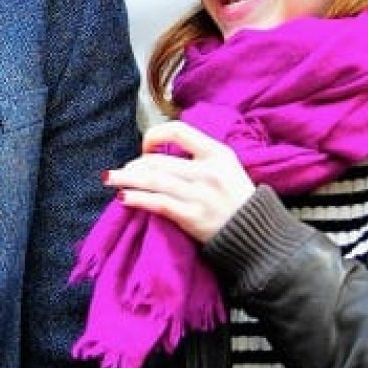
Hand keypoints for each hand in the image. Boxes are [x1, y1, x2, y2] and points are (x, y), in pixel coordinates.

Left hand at [104, 121, 255, 242]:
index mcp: (218, 153)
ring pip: (153, 180)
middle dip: (134, 165)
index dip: (154, 135)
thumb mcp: (228, 167)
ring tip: (109, 179)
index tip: (145, 147)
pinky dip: (136, 199)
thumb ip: (199, 157)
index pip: (178, 131)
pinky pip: (157, 203)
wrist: (258, 236)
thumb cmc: (238, 200)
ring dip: (126, 179)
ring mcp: (200, 194)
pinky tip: (123, 198)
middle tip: (123, 172)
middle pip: (158, 160)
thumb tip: (160, 153)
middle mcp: (208, 171)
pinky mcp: (192, 216)